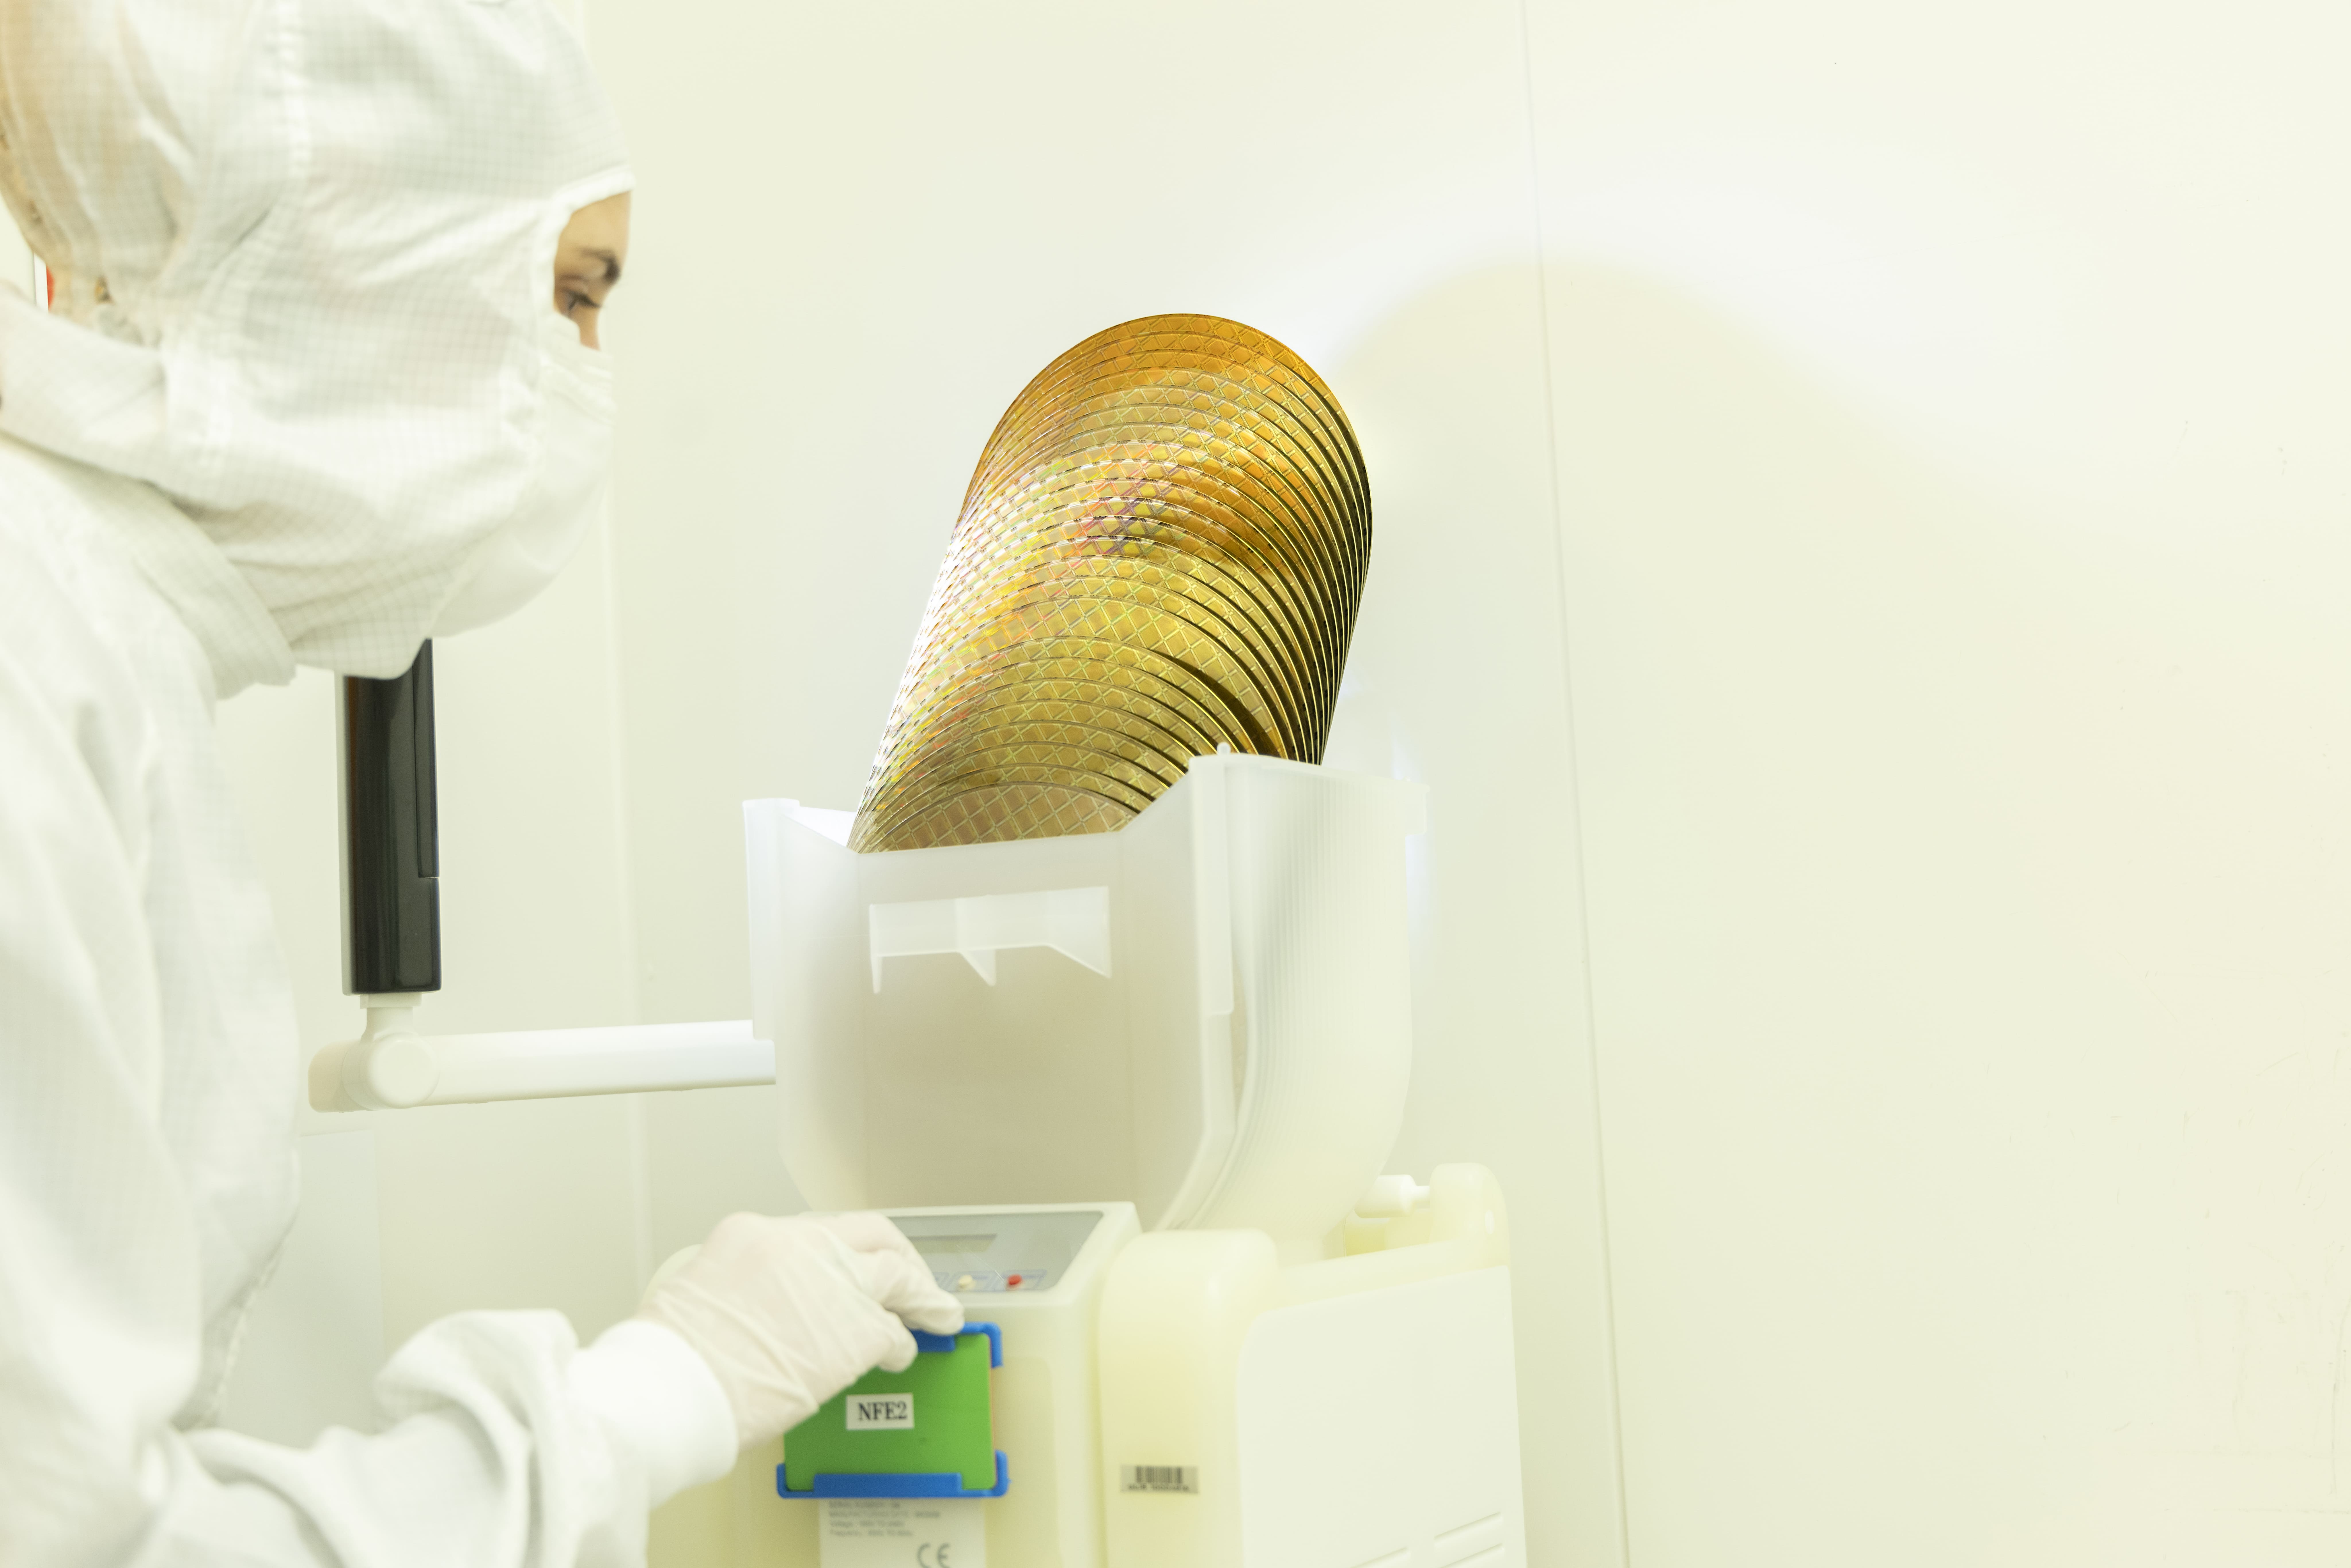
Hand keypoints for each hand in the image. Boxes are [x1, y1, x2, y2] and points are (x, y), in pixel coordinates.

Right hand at [636, 1211, 963, 1449]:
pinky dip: (901, 1344)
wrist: (675, 1386)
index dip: (840, 1251)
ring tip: (939, 1311)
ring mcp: (835, 1284)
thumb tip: (770, 1304)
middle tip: (911, 1273)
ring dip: (921, 1293)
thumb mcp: (701, 1290)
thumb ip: (745, 1285)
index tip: (850, 1266)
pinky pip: (894, 1332)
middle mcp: (801, 1247)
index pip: (814, 1232)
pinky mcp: (857, 1330)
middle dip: (896, 1251)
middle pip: (869, 1233)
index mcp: (753, 1233)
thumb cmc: (673, 1357)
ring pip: (897, 1272)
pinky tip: (901, 1356)